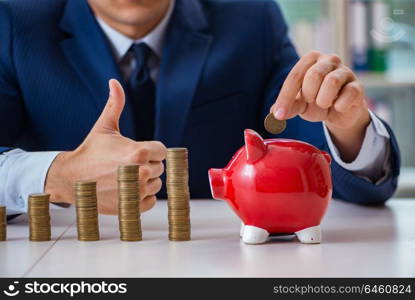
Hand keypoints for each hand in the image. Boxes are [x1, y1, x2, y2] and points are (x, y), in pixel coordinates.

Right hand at [45, 79, 165, 213]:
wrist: (71, 178)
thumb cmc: (90, 152)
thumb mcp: (104, 127)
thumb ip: (115, 104)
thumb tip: (114, 82)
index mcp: (140, 151)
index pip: (162, 150)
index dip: (150, 150)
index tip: (135, 151)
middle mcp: (142, 172)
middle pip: (160, 167)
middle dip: (147, 164)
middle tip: (126, 164)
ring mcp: (137, 191)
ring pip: (156, 184)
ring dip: (145, 181)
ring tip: (125, 176)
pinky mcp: (132, 207)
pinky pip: (150, 201)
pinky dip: (141, 197)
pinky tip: (126, 189)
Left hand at [270, 51, 370, 161]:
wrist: (340, 112)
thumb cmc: (316, 101)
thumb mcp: (299, 104)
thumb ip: (288, 106)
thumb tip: (275, 114)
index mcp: (310, 60)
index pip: (295, 76)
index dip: (285, 97)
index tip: (279, 114)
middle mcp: (329, 60)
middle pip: (314, 75)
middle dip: (309, 95)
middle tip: (312, 101)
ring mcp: (345, 71)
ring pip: (332, 82)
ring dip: (323, 100)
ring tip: (324, 104)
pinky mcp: (358, 86)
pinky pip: (349, 94)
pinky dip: (339, 106)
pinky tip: (337, 107)